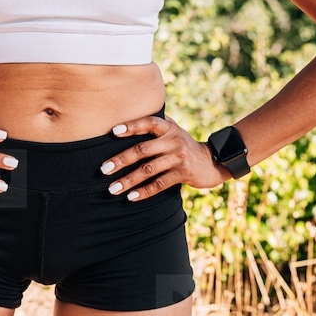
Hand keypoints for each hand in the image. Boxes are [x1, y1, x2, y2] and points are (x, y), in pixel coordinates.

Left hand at [100, 114, 231, 200]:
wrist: (211, 161)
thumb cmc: (183, 145)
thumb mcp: (173, 130)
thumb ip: (156, 126)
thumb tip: (128, 118)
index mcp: (168, 128)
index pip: (148, 123)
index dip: (131, 126)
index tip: (113, 131)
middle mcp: (173, 140)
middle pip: (142, 150)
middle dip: (121, 160)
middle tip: (104, 169)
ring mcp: (178, 157)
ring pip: (148, 169)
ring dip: (128, 180)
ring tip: (112, 188)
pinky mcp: (183, 173)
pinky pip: (160, 183)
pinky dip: (144, 191)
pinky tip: (131, 197)